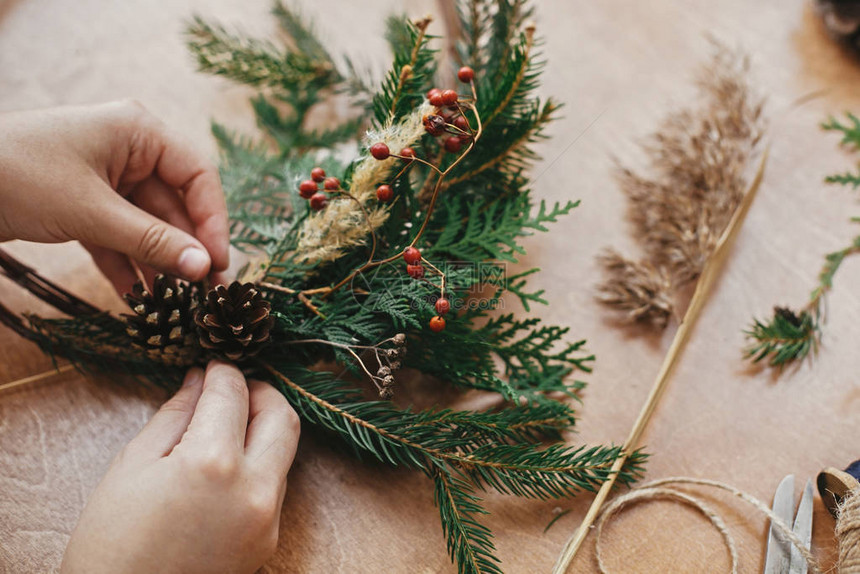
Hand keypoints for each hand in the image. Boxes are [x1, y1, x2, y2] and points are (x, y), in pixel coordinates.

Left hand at [0, 101, 229, 293]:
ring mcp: (105, 178)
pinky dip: (128, 264)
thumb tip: (205, 269)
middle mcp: (128, 152)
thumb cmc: (16, 175)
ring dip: (159, 263)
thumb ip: (151, 241)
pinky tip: (139, 298)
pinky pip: (119, 236)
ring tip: (177, 303)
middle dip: (187, 249)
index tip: (218, 263)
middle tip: (205, 293)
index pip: (197, 176)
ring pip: (148, 225)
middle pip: (175, 205)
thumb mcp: (91, 211)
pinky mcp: (83, 204)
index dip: (213, 220)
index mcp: (137, 132)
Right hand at [60, 361, 299, 573]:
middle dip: (261, 392)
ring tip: (226, 425)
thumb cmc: (110, 544)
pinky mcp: (269, 541)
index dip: (224, 371)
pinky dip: (258, 464)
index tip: (213, 365)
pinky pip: (274, 486)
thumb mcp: (132, 466)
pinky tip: (225, 466)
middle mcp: (253, 490)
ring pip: (284, 452)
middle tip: (233, 388)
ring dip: (262, 429)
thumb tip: (200, 379)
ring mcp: (267, 519)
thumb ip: (175, 415)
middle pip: (283, 418)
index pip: (234, 394)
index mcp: (212, 464)